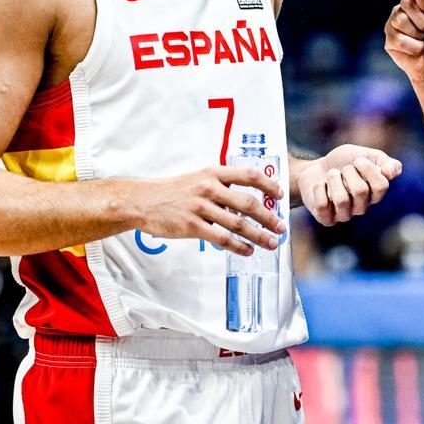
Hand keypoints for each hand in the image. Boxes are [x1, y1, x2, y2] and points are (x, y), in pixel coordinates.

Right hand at [139, 166, 286, 255]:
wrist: (143, 201)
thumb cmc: (173, 190)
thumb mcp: (198, 177)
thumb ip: (221, 184)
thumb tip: (247, 196)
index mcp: (213, 173)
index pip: (249, 175)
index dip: (269, 185)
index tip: (280, 195)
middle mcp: (209, 188)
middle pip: (248, 203)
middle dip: (269, 217)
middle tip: (280, 227)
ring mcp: (200, 208)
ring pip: (237, 224)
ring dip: (258, 235)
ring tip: (270, 243)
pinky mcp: (192, 226)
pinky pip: (221, 238)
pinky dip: (238, 246)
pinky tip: (248, 250)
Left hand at [296, 144, 402, 225]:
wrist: (316, 168)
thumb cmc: (343, 162)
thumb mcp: (365, 154)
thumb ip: (384, 161)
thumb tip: (391, 173)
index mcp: (374, 193)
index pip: (381, 186)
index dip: (369, 169)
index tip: (358, 159)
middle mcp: (362, 207)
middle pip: (360, 191)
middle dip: (348, 172)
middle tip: (343, 169)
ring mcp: (344, 215)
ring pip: (341, 200)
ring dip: (333, 179)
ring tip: (331, 174)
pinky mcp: (326, 218)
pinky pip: (323, 205)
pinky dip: (319, 189)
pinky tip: (320, 185)